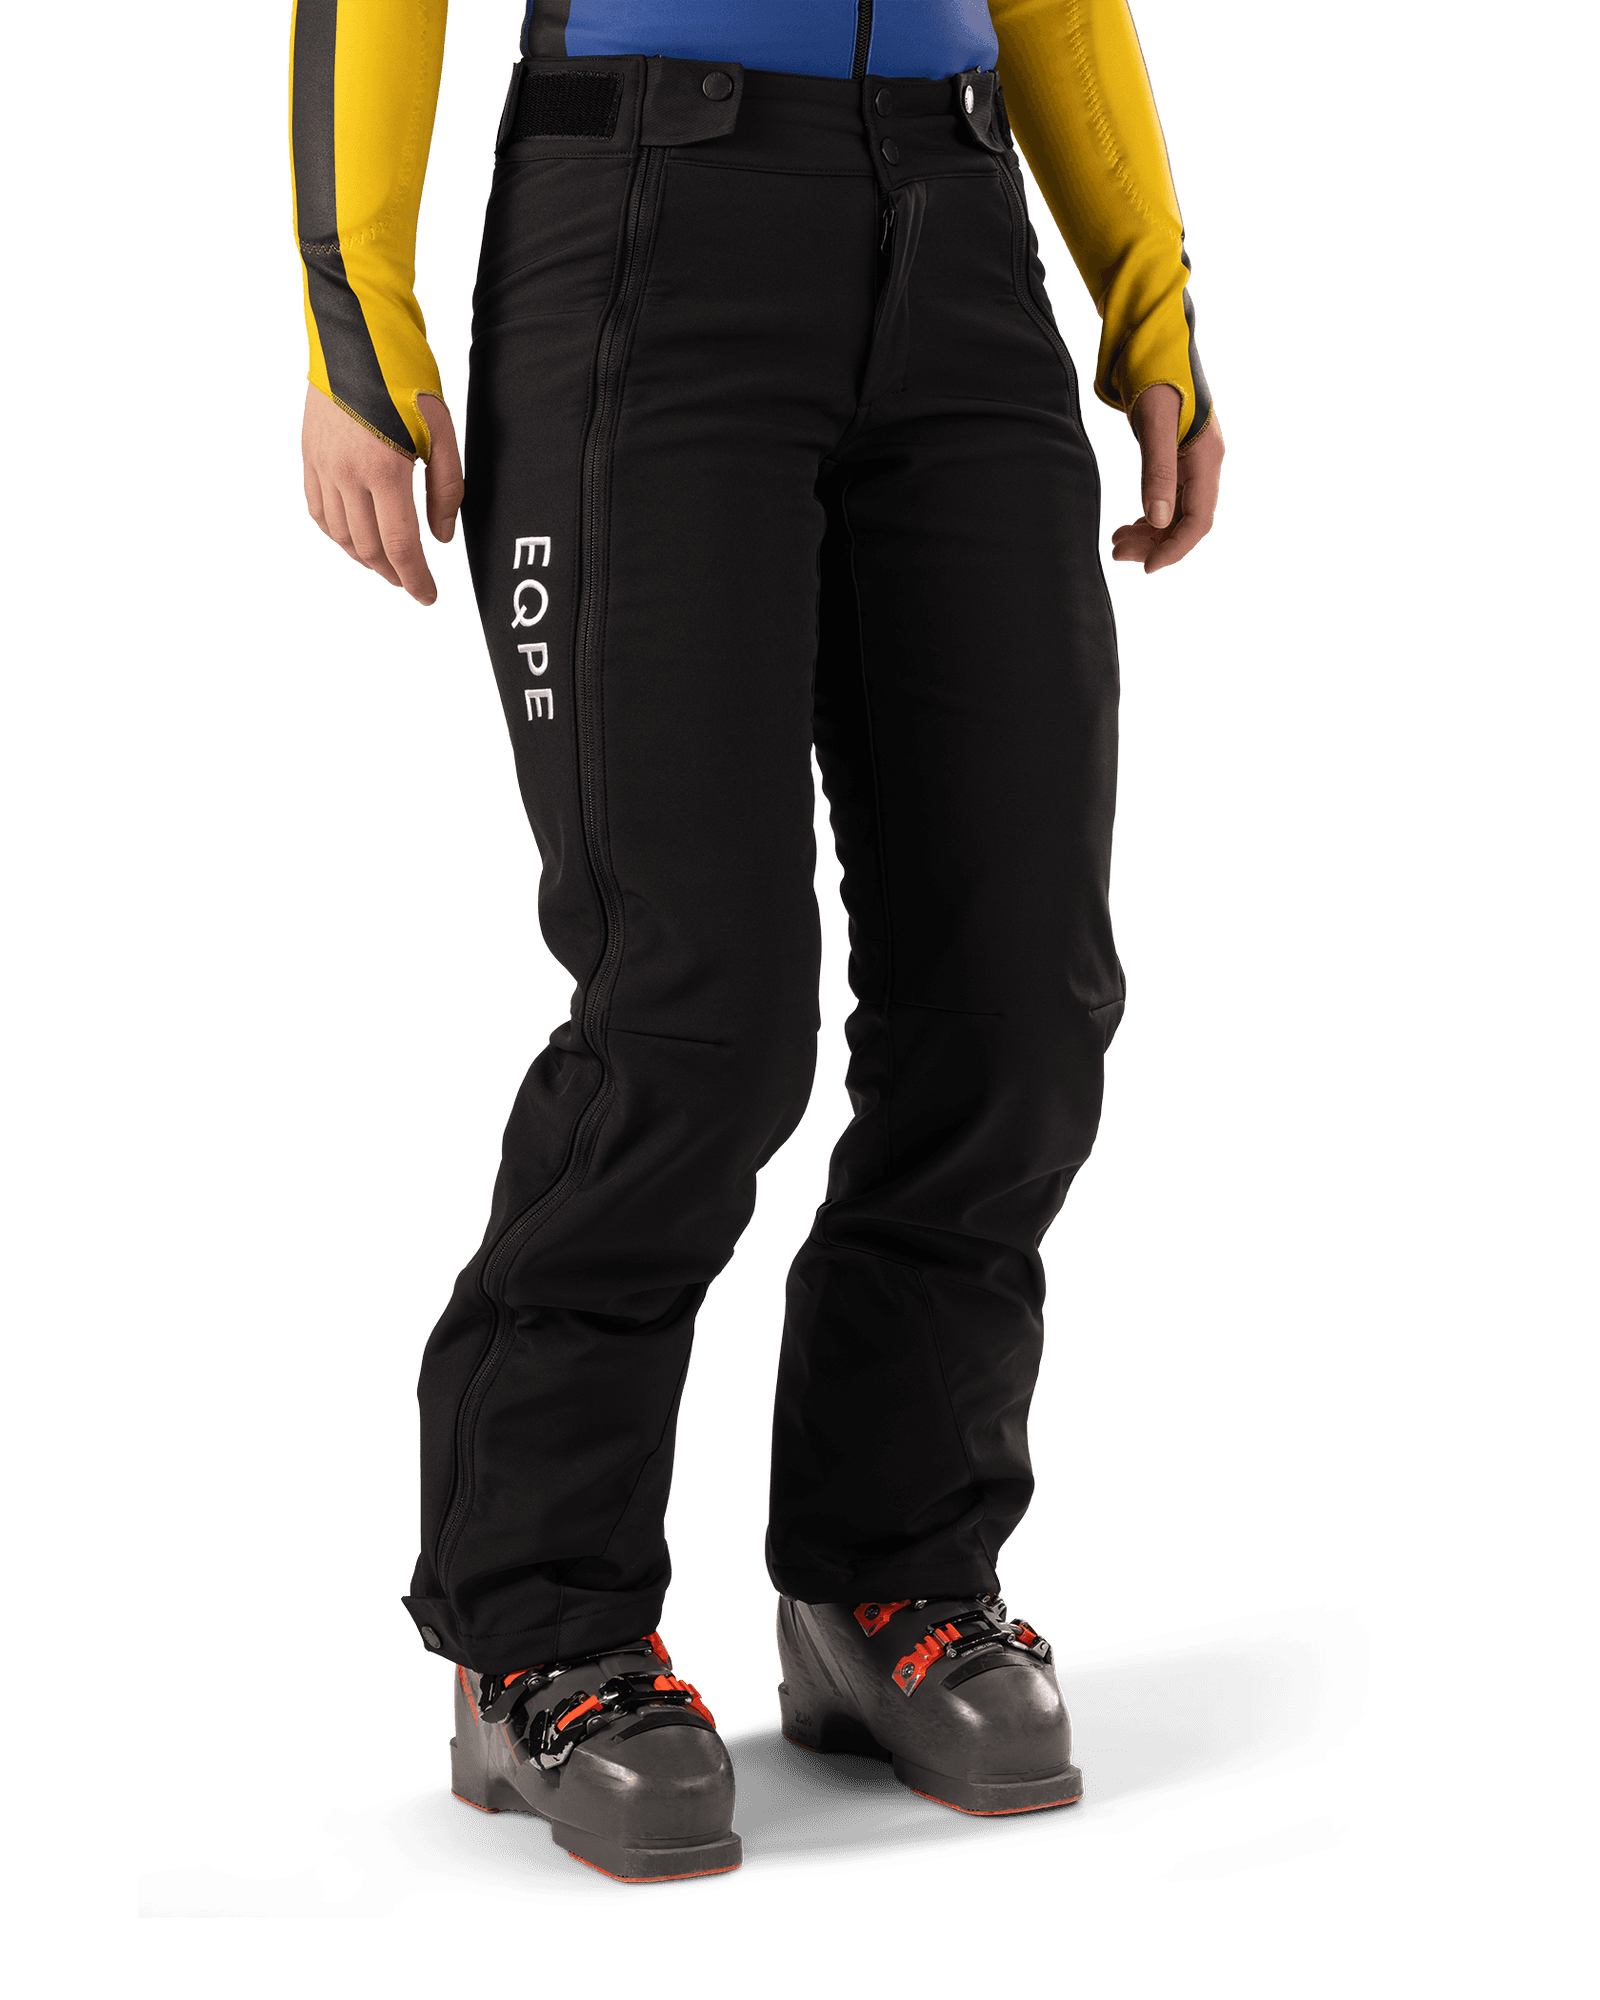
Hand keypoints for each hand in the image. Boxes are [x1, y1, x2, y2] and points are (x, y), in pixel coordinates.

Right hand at [300, 386, 463, 605]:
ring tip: (388, 566)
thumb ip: (445, 489)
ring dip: (364, 559)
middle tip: (413, 585)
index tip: (428, 597)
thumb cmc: (406, 373)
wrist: (354, 327)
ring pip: (339, 535)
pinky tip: (355, 538)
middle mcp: (345, 473)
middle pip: (367, 548)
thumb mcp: (441, 430)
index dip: (415, 578)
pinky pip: (318, 510)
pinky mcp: (308, 454)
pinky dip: (337, 534)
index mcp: (382, 469)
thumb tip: (440, 537)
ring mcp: (321, 464)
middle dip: (392, 575)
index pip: (399, 545)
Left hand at [1110, 383, 1224, 575]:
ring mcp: (1190, 460)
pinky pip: (1166, 499)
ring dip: (1148, 533)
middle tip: (1115, 551)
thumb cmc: (1154, 370)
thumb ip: (1157, 469)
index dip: (1174, 549)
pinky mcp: (1175, 456)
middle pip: (1186, 522)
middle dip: (1155, 543)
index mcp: (1206, 457)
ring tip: (1115, 543)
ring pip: (1174, 513)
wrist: (1152, 337)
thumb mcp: (1152, 419)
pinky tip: (1126, 525)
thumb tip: (1157, 519)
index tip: (1146, 569)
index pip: (1199, 520)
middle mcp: (1203, 462)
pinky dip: (1147, 517)